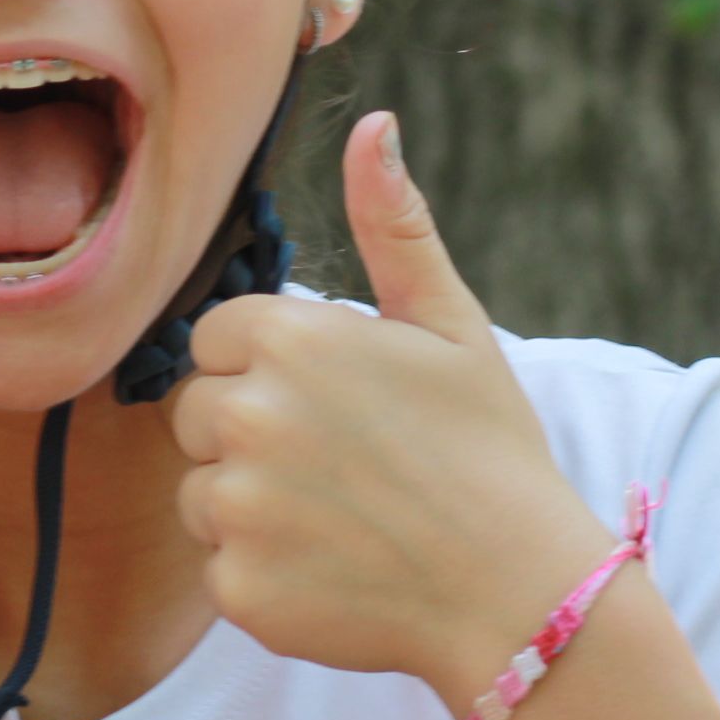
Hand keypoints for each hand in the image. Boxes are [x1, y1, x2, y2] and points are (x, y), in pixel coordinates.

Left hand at [172, 112, 607, 696]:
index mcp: (286, 340)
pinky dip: (266, 574)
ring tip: (345, 517)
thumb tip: (373, 125)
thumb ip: (393, 226)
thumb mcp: (450, 325)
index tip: (339, 403)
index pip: (216, 341)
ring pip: (202, 493)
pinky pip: (220, 567)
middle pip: (197, 414)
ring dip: (254, 506)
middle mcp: (245, 416)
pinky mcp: (237, 588)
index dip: (273, 371)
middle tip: (347, 464)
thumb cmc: (488, 451)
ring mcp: (236, 508)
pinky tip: (337, 570)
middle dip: (254, 434)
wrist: (522, 594)